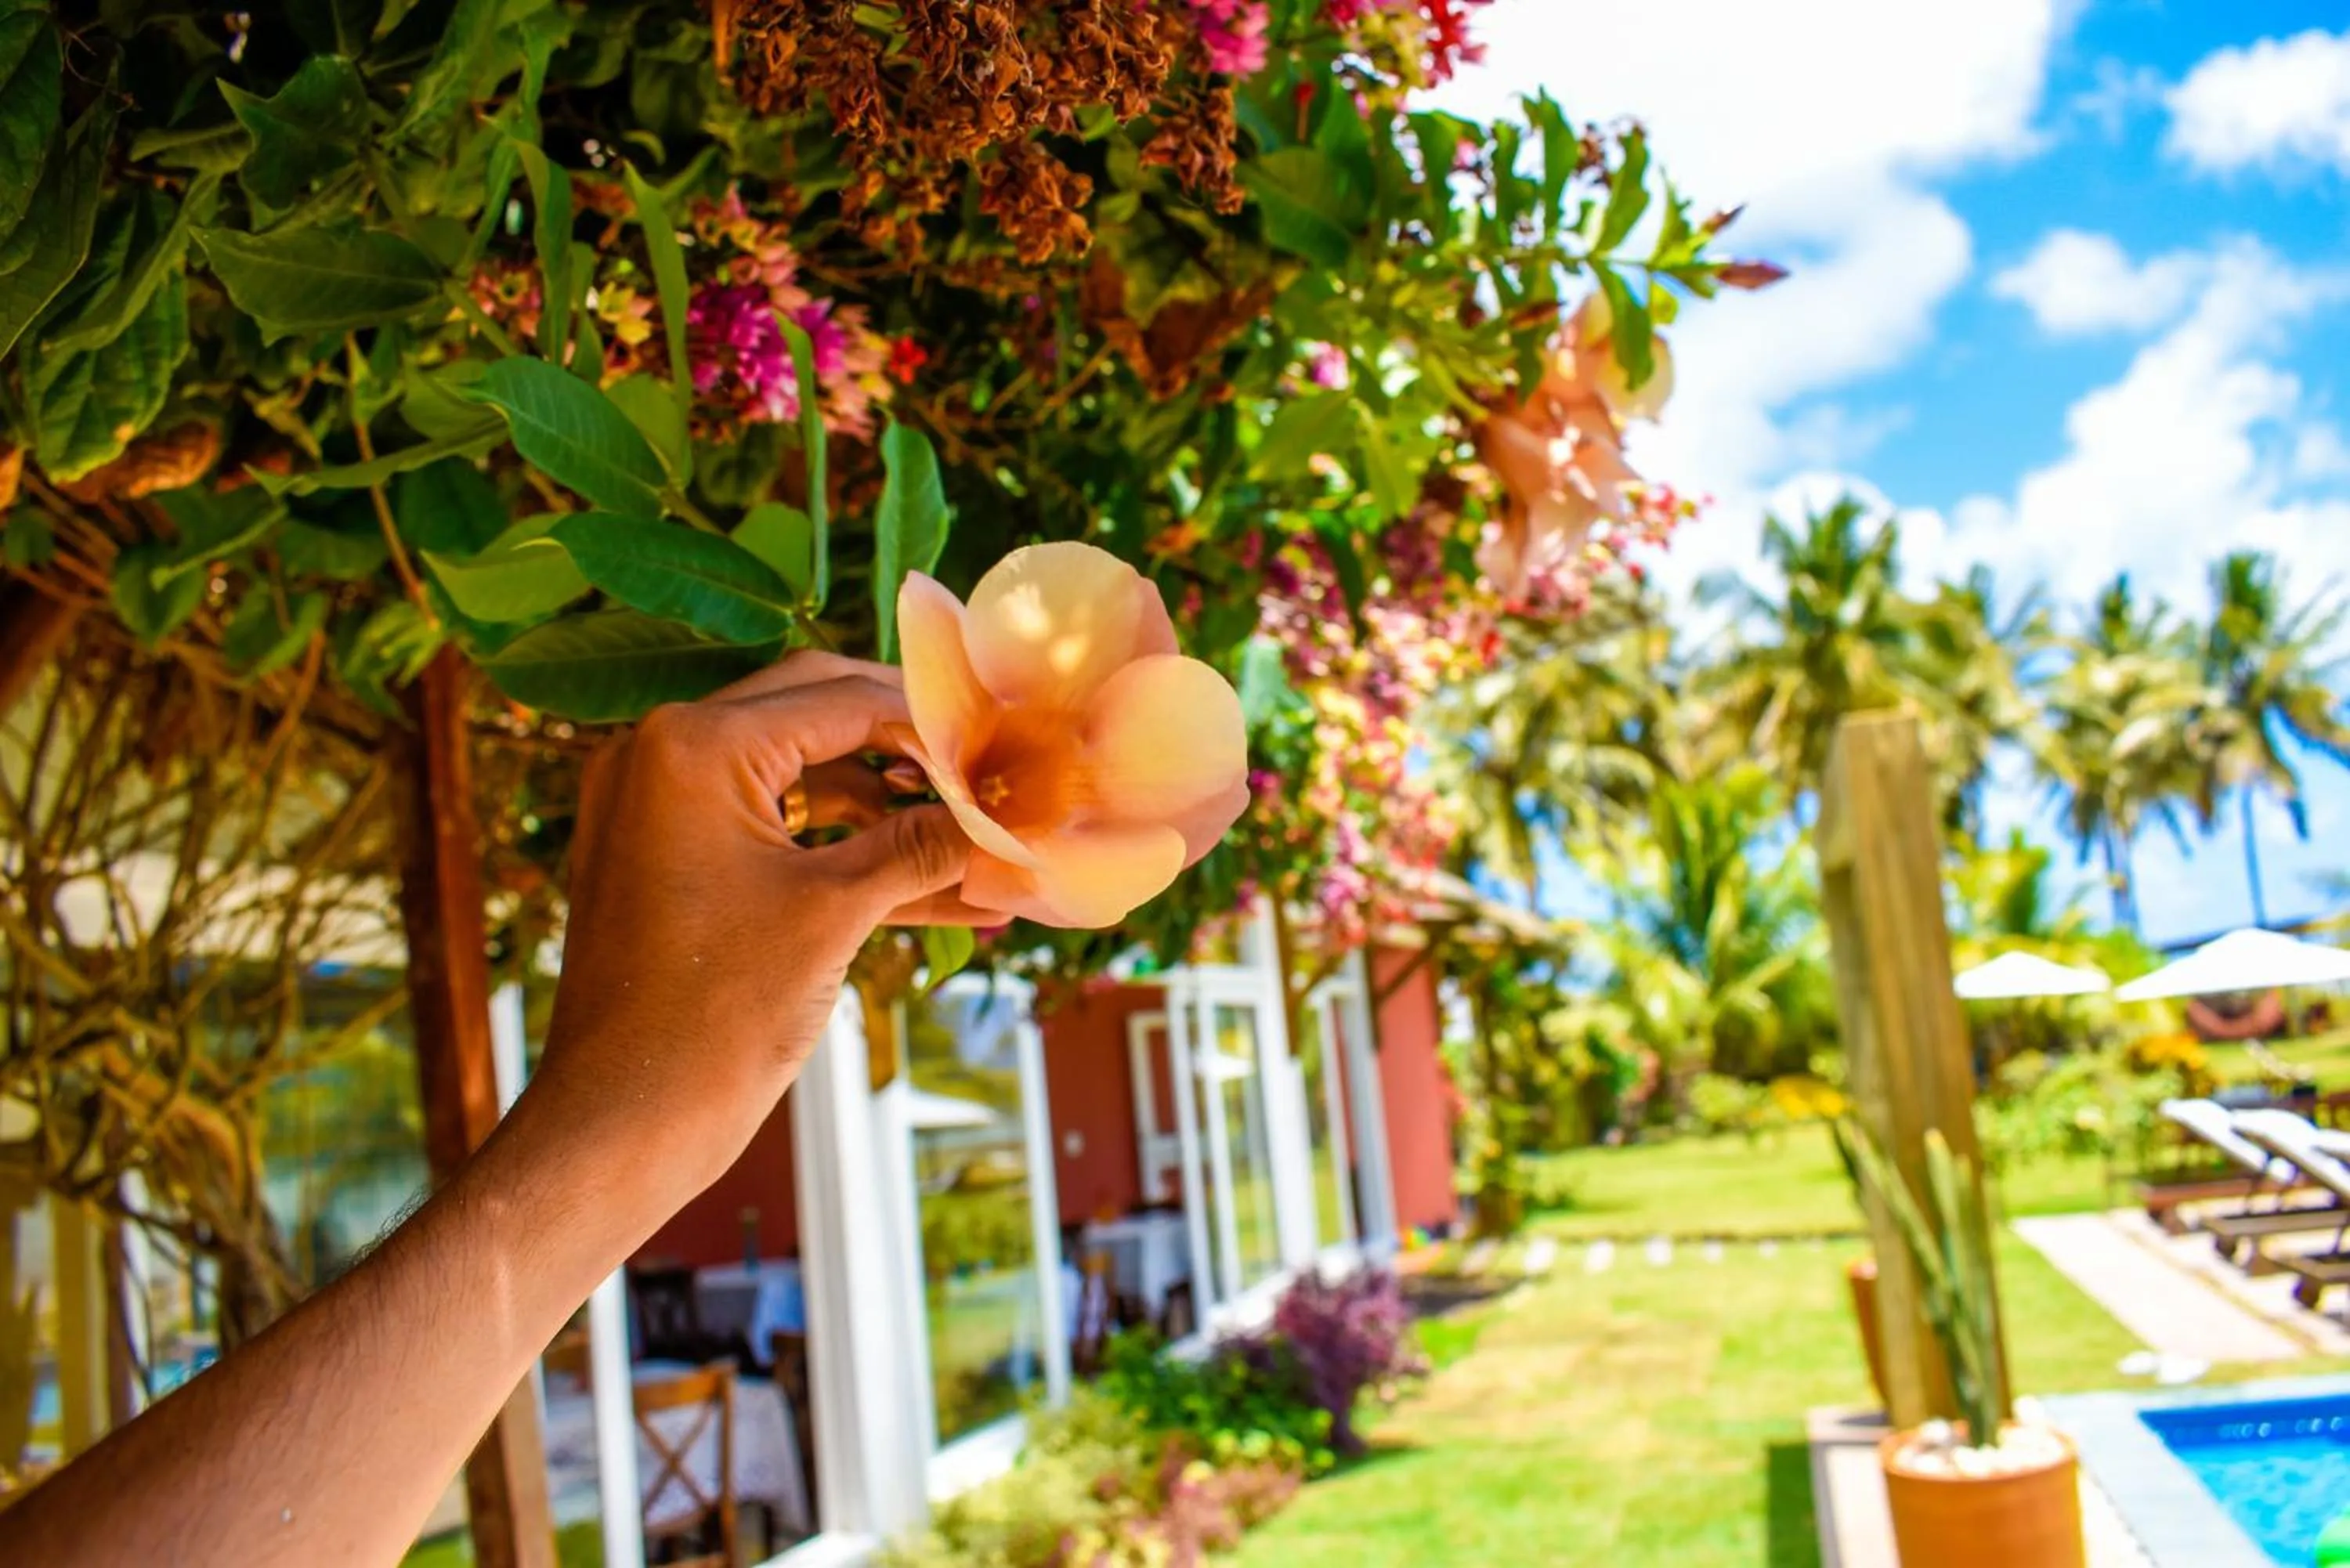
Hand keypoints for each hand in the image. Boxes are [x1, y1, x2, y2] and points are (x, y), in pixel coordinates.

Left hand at [514, 652, 993, 1223]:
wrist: (623, 1123)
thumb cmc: (713, 1017)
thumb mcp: (834, 914)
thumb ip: (919, 847)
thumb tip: (1000, 823)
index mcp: (692, 746)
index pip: (838, 698)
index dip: (929, 722)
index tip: (1000, 741)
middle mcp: (661, 755)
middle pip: (817, 717)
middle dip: (907, 751)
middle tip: (985, 769)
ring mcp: (660, 808)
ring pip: (801, 780)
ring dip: (884, 812)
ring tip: (974, 845)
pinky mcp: (670, 861)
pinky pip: (773, 833)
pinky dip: (841, 854)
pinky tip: (935, 891)